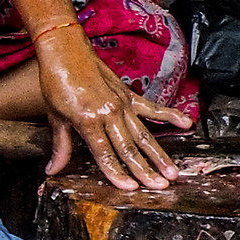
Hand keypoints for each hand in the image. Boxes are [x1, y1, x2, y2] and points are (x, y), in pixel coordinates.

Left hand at [35, 25, 191, 190]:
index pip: (104, 153)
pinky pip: (151, 108)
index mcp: (87, 120)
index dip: (117, 173)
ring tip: (173, 172)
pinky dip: (169, 115)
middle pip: (129, 147)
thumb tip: (53, 171)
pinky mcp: (128, 94)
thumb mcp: (54, 117)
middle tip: (161, 187)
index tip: (130, 188)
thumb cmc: (56, 82)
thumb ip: (61, 146)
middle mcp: (107, 112)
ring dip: (159, 154)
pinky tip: (186, 123)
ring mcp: (121, 103)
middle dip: (145, 170)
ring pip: (143, 133)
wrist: (65, 50)